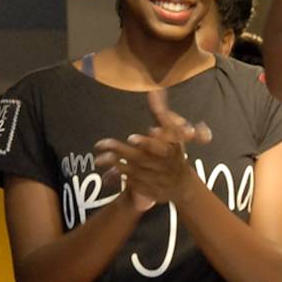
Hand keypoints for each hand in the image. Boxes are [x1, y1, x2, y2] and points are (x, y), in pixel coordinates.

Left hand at [94, 89, 207, 213]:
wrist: (182, 186)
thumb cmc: (175, 155)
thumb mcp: (174, 134)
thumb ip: (162, 114)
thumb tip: (155, 91)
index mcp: (171, 151)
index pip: (159, 147)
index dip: (146, 143)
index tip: (130, 137)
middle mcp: (162, 166)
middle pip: (140, 158)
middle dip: (121, 151)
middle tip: (101, 144)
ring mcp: (154, 180)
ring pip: (132, 171)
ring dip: (114, 164)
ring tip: (99, 157)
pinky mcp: (147, 191)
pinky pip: (130, 184)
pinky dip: (118, 177)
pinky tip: (106, 170)